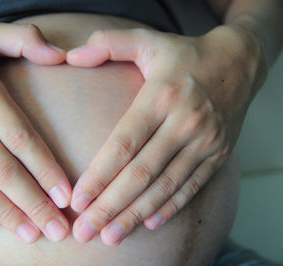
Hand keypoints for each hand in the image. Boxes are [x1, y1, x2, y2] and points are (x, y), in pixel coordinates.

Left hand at [66, 25, 265, 244]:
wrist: (239, 62)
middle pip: (141, 174)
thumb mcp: (147, 40)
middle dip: (110, 206)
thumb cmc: (184, 55)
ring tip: (111, 236)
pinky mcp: (218, 153)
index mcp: (161, 97)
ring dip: (136, 215)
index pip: (124, 144)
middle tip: (85, 233)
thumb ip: (108, 44)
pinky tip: (149, 223)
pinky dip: (170, 207)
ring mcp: (204, 141)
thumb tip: (71, 56)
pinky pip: (191, 186)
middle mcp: (184, 123)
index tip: (77, 200)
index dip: (99, 175)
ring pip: (165, 187)